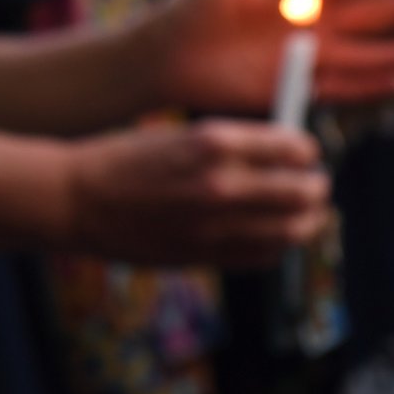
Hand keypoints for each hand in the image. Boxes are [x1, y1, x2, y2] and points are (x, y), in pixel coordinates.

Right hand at [65, 119, 328, 268]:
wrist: (78, 200)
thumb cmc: (125, 159)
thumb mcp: (182, 136)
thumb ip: (234, 147)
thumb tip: (283, 155)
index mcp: (216, 142)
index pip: (295, 147)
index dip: (306, 150)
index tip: (304, 152)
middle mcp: (223, 185)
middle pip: (305, 191)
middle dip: (316, 186)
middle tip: (313, 184)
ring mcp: (216, 226)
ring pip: (294, 230)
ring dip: (306, 220)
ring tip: (303, 213)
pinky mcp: (206, 257)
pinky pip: (265, 257)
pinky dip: (277, 246)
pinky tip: (270, 234)